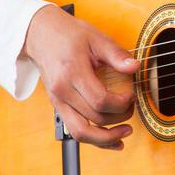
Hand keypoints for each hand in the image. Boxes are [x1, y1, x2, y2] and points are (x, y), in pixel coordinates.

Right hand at [24, 4, 139, 151]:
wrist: (40, 34)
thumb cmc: (68, 34)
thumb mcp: (96, 38)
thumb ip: (116, 55)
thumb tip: (134, 67)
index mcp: (72, 73)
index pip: (100, 100)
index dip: (121, 103)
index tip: (131, 95)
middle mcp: (62, 91)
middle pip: (94, 118)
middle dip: (120, 117)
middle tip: (132, 106)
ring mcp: (58, 101)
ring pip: (81, 133)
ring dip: (106, 138)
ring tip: (125, 134)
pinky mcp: (58, 106)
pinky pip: (75, 130)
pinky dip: (94, 139)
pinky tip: (111, 141)